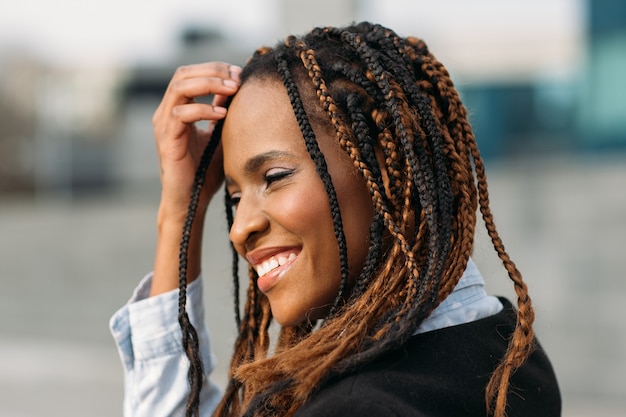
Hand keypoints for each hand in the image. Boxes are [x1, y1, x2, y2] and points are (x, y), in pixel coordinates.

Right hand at [152, 62, 240, 220]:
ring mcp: (164, 125)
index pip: (191, 74)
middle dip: (213, 71)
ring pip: (180, 88)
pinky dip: (204, 109)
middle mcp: (166, 113)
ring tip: (232, 89)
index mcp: (177, 109)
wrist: (191, 201)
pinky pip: (181, 114)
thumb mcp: (219, 135)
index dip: (214, 69)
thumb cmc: (204, 171)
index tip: (239, 73)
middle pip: (183, 74)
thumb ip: (224, 111)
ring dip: (209, 84)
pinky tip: (223, 114)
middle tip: (237, 76)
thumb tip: (236, 87)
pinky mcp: (167, 140)